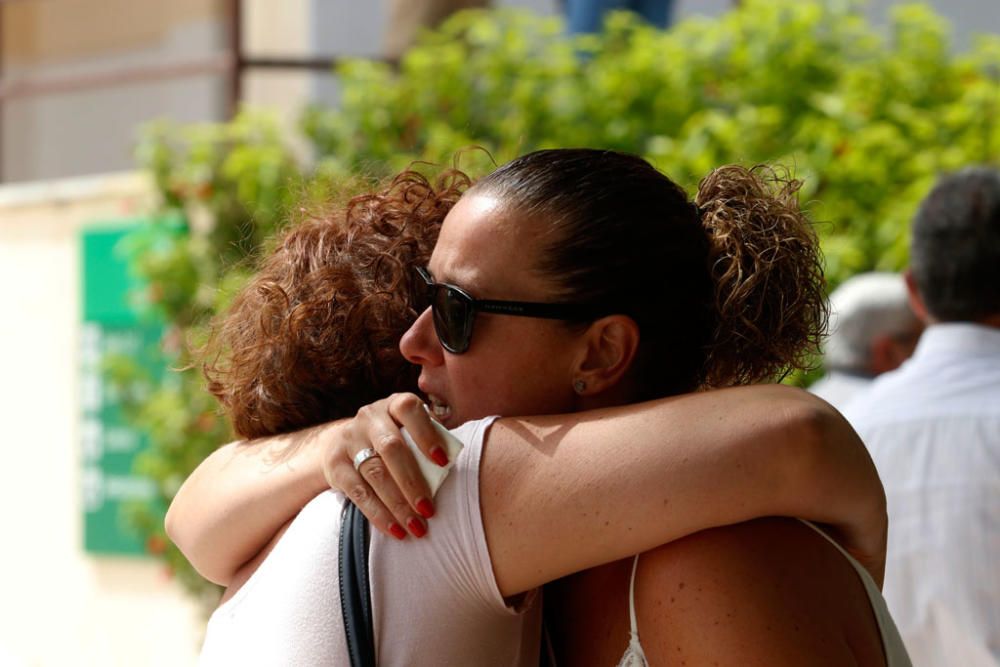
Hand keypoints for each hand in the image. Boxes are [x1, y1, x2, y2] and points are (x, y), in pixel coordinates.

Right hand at [322, 393, 450, 539]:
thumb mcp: (410, 431)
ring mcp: (349, 439)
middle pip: (390, 448)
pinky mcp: (335, 465)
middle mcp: (369, 417)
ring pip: (374, 473)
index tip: (443, 462)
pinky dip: (378, 514)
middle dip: (412, 482)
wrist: (345, 443)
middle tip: (429, 510)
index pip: (409, 410)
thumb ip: (431, 440)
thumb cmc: (395, 439)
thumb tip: (454, 464)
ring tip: (416, 526)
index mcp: (394, 405)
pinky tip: (395, 529)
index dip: (427, 434)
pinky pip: (358, 492)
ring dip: (397, 504)